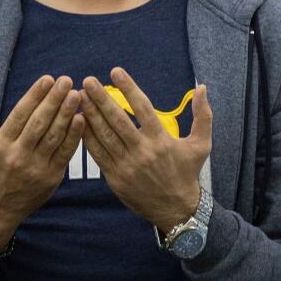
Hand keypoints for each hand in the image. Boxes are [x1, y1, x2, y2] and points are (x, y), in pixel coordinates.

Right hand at [0, 75, 83, 248]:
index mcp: (1, 143)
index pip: (20, 114)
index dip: (35, 95)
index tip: (47, 79)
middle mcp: (18, 155)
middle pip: (39, 123)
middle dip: (54, 100)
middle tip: (67, 81)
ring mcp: (36, 167)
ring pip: (54, 136)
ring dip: (67, 114)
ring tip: (76, 95)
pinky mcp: (51, 177)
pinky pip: (65, 153)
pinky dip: (74, 136)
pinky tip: (81, 119)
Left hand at [80, 67, 210, 231]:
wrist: (176, 209)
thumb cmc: (188, 173)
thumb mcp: (202, 144)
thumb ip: (203, 115)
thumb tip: (202, 87)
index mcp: (161, 140)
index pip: (142, 107)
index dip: (129, 88)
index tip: (116, 71)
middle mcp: (142, 151)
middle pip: (117, 120)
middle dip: (101, 98)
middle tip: (88, 81)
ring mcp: (126, 165)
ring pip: (104, 136)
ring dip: (90, 115)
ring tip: (79, 97)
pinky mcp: (115, 177)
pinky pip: (97, 154)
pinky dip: (87, 137)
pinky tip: (78, 122)